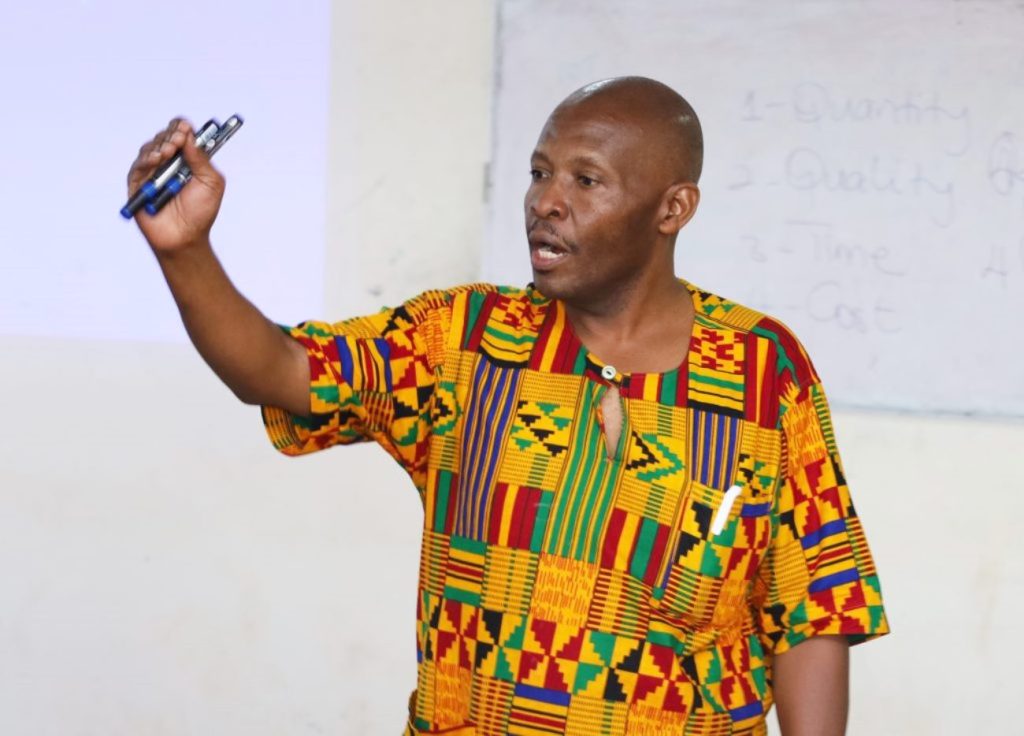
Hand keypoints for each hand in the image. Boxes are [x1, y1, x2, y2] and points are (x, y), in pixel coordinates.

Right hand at [126, 118, 225, 253]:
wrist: (185, 237)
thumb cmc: (201, 212)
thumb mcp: (211, 182)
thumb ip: (202, 159)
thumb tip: (190, 135)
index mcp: (187, 160)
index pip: (181, 135)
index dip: (182, 128)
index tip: (186, 128)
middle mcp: (168, 163)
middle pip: (164, 138)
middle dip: (171, 136)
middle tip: (178, 140)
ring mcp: (152, 173)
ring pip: (150, 149)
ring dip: (160, 146)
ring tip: (170, 151)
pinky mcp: (138, 184)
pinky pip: (138, 166)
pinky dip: (147, 160)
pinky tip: (157, 159)